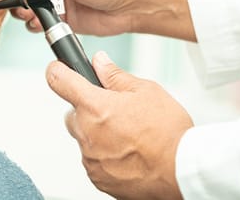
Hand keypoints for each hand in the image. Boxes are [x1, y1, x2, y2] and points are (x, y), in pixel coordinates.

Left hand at [46, 51, 192, 198]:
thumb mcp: (146, 91)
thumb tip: (99, 62)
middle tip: (114, 112)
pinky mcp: (96, 177)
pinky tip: (126, 152)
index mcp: (95, 106)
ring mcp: (90, 157)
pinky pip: (92, 159)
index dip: (57, 71)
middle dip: (88, 110)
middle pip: (73, 113)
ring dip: (97, 134)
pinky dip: (104, 155)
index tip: (57, 70)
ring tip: (127, 136)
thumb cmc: (168, 133)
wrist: (182, 172)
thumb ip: (115, 76)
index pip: (59, 80)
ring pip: (84, 137)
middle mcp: (87, 132)